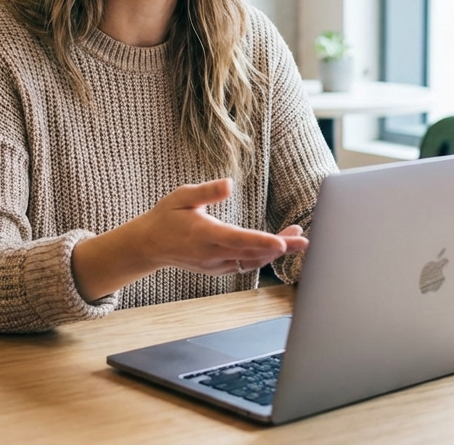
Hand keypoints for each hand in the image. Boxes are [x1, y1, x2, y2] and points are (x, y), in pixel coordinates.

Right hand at [70, 179, 307, 301]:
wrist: (150, 245)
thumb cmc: (166, 216)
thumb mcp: (181, 196)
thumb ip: (206, 191)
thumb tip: (229, 184)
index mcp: (204, 234)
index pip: (238, 239)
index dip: (262, 242)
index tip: (282, 242)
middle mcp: (212, 254)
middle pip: (252, 253)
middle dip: (280, 248)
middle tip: (304, 240)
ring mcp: (215, 265)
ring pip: (251, 262)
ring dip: (274, 252)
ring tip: (296, 238)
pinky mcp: (218, 269)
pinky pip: (244, 265)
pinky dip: (262, 257)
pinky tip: (277, 246)